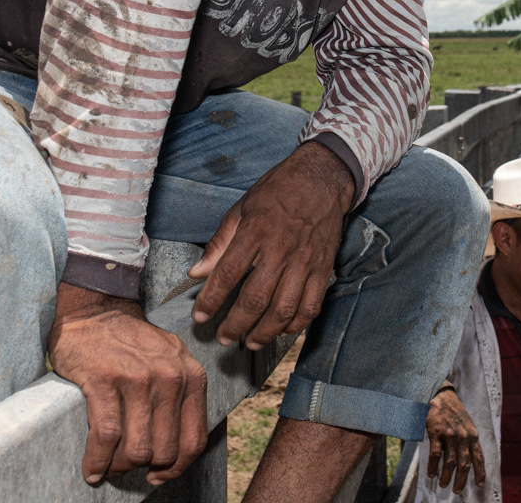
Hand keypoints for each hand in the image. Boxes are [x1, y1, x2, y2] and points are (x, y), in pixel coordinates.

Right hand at [48, 283, 208, 485]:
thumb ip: (180, 396)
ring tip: (107, 468)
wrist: (96, 312)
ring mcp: (138, 378)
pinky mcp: (105, 380)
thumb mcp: (171, 362)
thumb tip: (176, 452)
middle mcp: (170, 377)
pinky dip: (97, 460)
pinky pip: (106, 436)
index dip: (176, 467)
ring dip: (119, 467)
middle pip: (164, 450)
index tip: (157, 476)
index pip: (194, 439)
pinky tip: (91, 469)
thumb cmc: (131, 345)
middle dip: (143, 468)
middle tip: (126, 468)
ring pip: (136, 449)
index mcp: (191, 375)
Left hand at [188, 141, 354, 350]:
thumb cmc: (278, 190)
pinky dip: (296, 324)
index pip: (227, 274)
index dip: (210, 300)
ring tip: (250, 341)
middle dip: (235, 325)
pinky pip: (311, 305)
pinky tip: (282, 330)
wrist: (322, 178)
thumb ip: (220, 243)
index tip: (200, 317)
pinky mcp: (323, 267)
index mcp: (256, 231)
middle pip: (255, 298)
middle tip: (224, 337)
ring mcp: (305, 260)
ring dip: (265, 332)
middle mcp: (281, 249)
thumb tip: (197, 272)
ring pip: (284, 309)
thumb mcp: (242, 207)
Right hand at [426, 387, 485, 491]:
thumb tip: (470, 462)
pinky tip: (431, 474)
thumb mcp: (467, 425)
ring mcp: (450, 435)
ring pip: (450, 462)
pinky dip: (433, 467)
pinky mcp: (436, 433)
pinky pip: (435, 455)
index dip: (480, 472)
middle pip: (464, 464)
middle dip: (461, 480)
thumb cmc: (454, 413)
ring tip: (443, 484)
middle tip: (457, 491)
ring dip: (446, 476)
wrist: (441, 397)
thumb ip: (470, 441)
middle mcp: (463, 436)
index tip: (479, 485)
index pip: (479, 457)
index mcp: (473, 435)